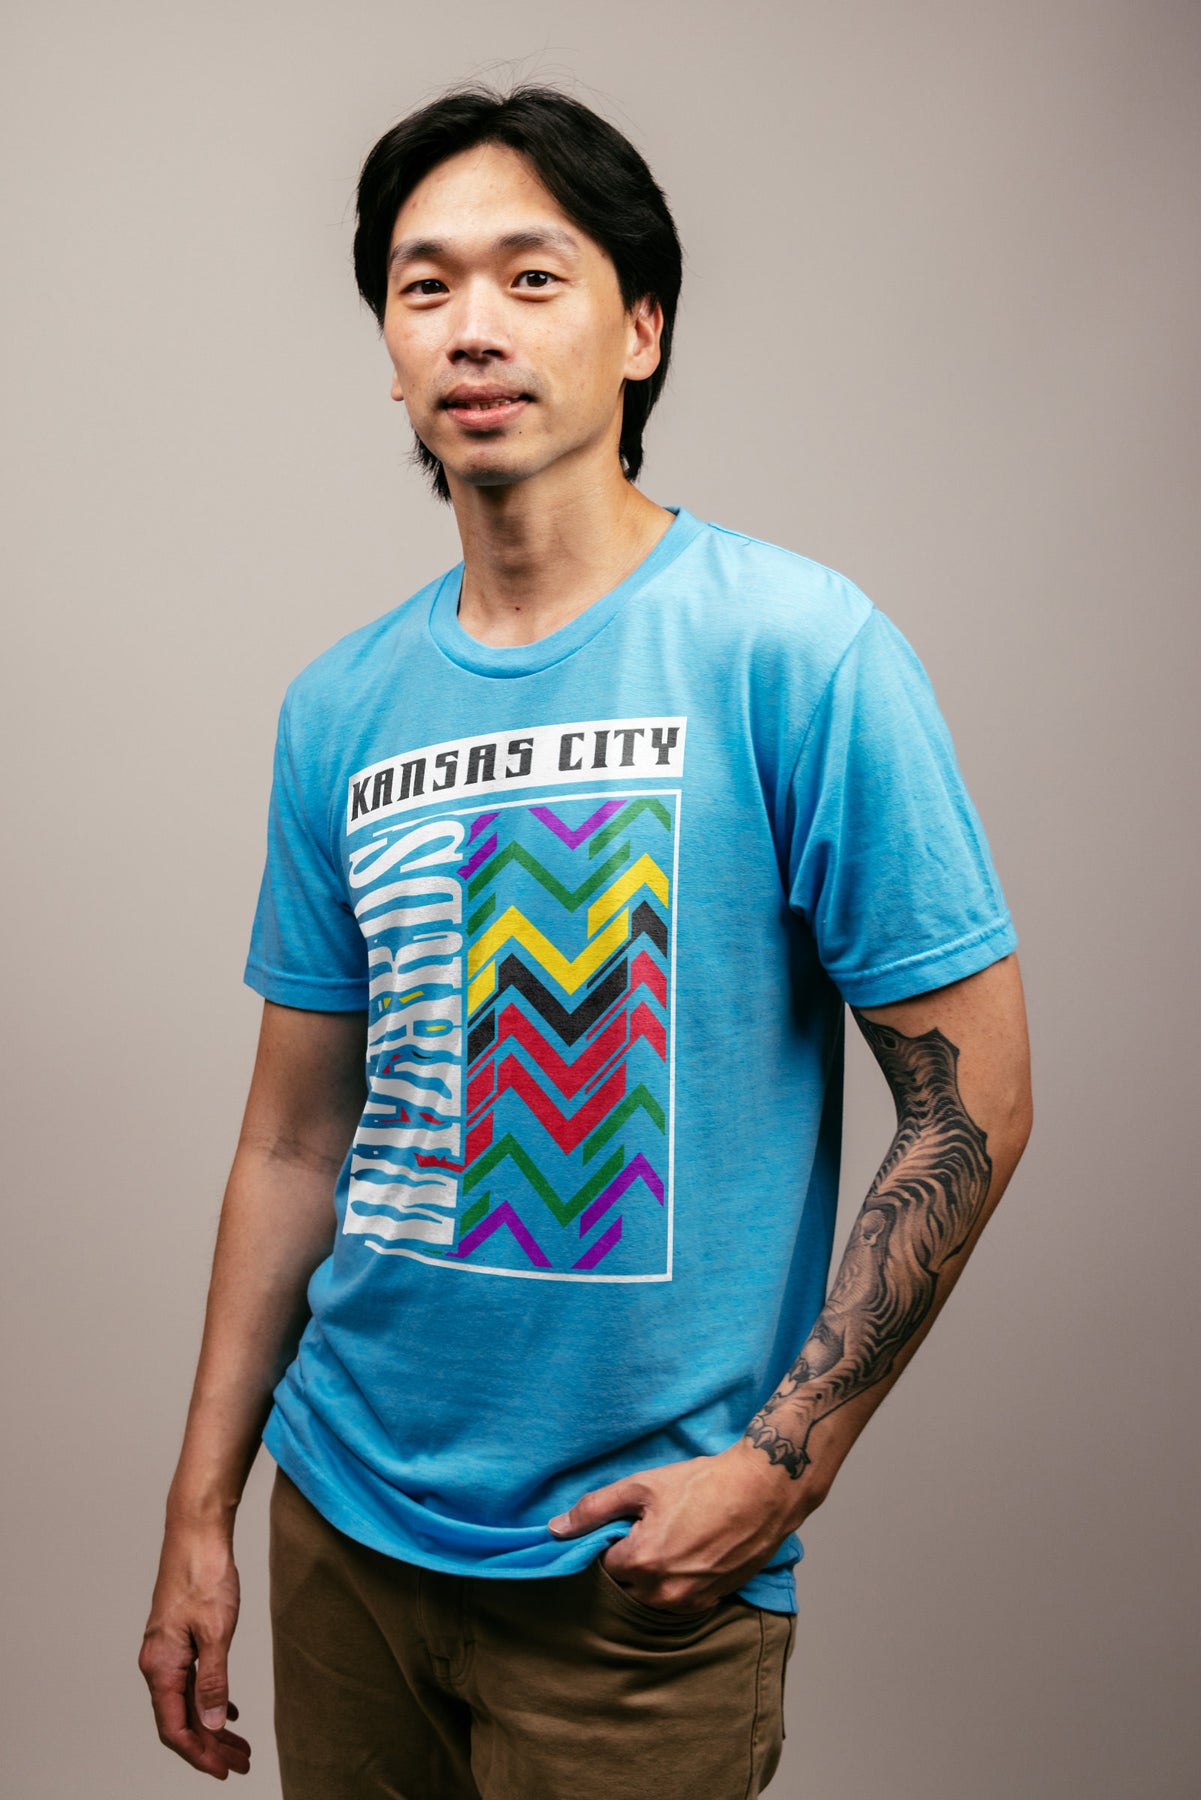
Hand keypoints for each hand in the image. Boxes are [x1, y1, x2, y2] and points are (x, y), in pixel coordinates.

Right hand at [138, 1522, 251, 1779]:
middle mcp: (158, 1662)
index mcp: (161, 1666)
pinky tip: (228, 1707)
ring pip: (187, 1700)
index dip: (199, 1754)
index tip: (225, 1770)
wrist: (196, 1531)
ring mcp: (167, 1649)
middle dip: (210, 1746)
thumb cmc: (204, 1575)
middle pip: (180, 1719)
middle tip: (241, 1762)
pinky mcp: (178, 1635)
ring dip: (211, 1724)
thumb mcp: (216, 1632)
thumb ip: (213, 1680)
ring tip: (239, 1743)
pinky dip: (209, 1698)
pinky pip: (190, 1679)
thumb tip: (211, 1724)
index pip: (175, 1728)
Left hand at [546, 1441, 803, 1613]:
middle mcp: (661, 1592)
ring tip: (670, 1539)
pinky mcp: (709, 1603)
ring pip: (648, 1597)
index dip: (608, 1542)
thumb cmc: (703, 1485)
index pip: (600, 1565)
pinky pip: (675, 1601)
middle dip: (627, 1562)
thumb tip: (555, 1529)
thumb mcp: (642, 1486)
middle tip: (646, 1530)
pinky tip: (687, 1553)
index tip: (623, 1525)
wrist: (761, 1493)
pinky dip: (672, 1583)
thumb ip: (594, 1509)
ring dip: (649, 1576)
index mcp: (640, 1562)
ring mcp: (687, 1602)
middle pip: (623, 1585)